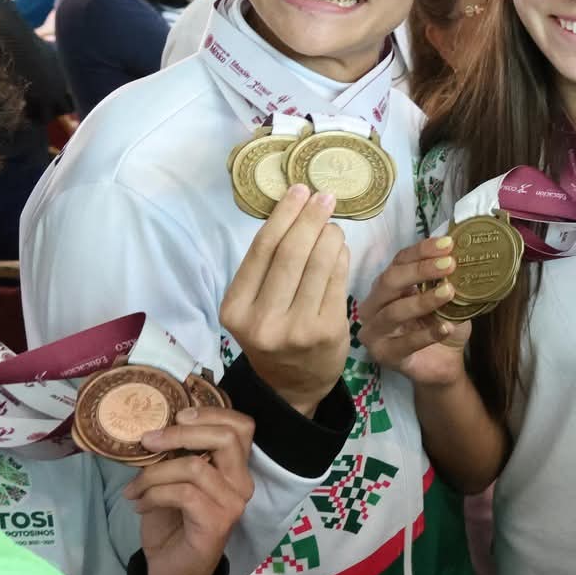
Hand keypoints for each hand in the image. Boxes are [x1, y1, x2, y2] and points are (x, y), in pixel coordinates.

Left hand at [124, 407, 256, 574]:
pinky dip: (154, 494)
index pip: (242, 426)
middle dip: (181, 434)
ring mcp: (233, 503)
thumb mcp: (171, 481)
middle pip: (226, 438)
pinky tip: (140, 504)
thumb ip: (174, 456)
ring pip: (196, 467)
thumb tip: (151, 428)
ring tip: (135, 488)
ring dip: (155, 473)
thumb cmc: (172, 523)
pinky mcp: (217, 523)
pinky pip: (184, 494)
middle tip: (148, 441)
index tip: (177, 416)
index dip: (212, 412)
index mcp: (234, 468)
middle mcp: (241, 482)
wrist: (171, 572)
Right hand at [219, 185, 349, 416]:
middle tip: (325, 196)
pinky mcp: (328, 331)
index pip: (261, 250)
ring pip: (318, 264)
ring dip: (329, 235)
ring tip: (332, 222)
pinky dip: (340, 257)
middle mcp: (262, 321)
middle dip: (310, 218)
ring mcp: (297, 328)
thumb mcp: (254, 306)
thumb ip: (266, 267)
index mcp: (235, 310)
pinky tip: (340, 246)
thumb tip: (294, 210)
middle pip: (291, 253)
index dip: (283, 215)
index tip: (298, 190)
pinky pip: (338, 281)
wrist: (293, 384)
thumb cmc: (273, 333)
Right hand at [360, 237, 471, 389]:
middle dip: (420, 270)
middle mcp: (374, 305)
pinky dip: (426, 334)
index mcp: (387, 285)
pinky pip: (403, 343)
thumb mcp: (448, 298)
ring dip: (423, 301)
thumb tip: (464, 254)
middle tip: (450, 264)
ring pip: (394, 312)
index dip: (421, 250)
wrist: (445, 363)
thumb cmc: (441, 324)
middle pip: (390, 281)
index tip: (448, 244)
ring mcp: (375, 331)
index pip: (399, 261)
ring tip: (450, 292)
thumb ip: (448, 280)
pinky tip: (445, 327)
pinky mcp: (384, 355)